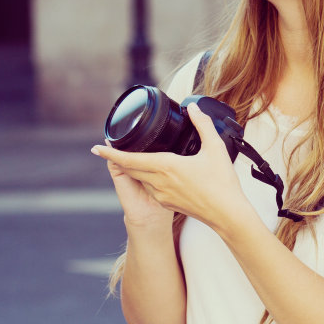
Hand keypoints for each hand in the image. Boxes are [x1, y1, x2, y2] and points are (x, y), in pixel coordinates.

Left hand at [92, 105, 251, 233]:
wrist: (227, 214)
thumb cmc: (222, 184)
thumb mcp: (215, 149)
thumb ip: (203, 125)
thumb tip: (194, 108)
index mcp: (166, 167)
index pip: (130, 159)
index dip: (110, 153)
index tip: (96, 148)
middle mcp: (159, 182)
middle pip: (130, 168)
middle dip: (119, 158)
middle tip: (110, 148)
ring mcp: (162, 195)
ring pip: (140, 178)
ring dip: (134, 168)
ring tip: (133, 158)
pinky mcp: (168, 204)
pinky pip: (152, 188)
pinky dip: (148, 179)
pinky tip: (156, 174)